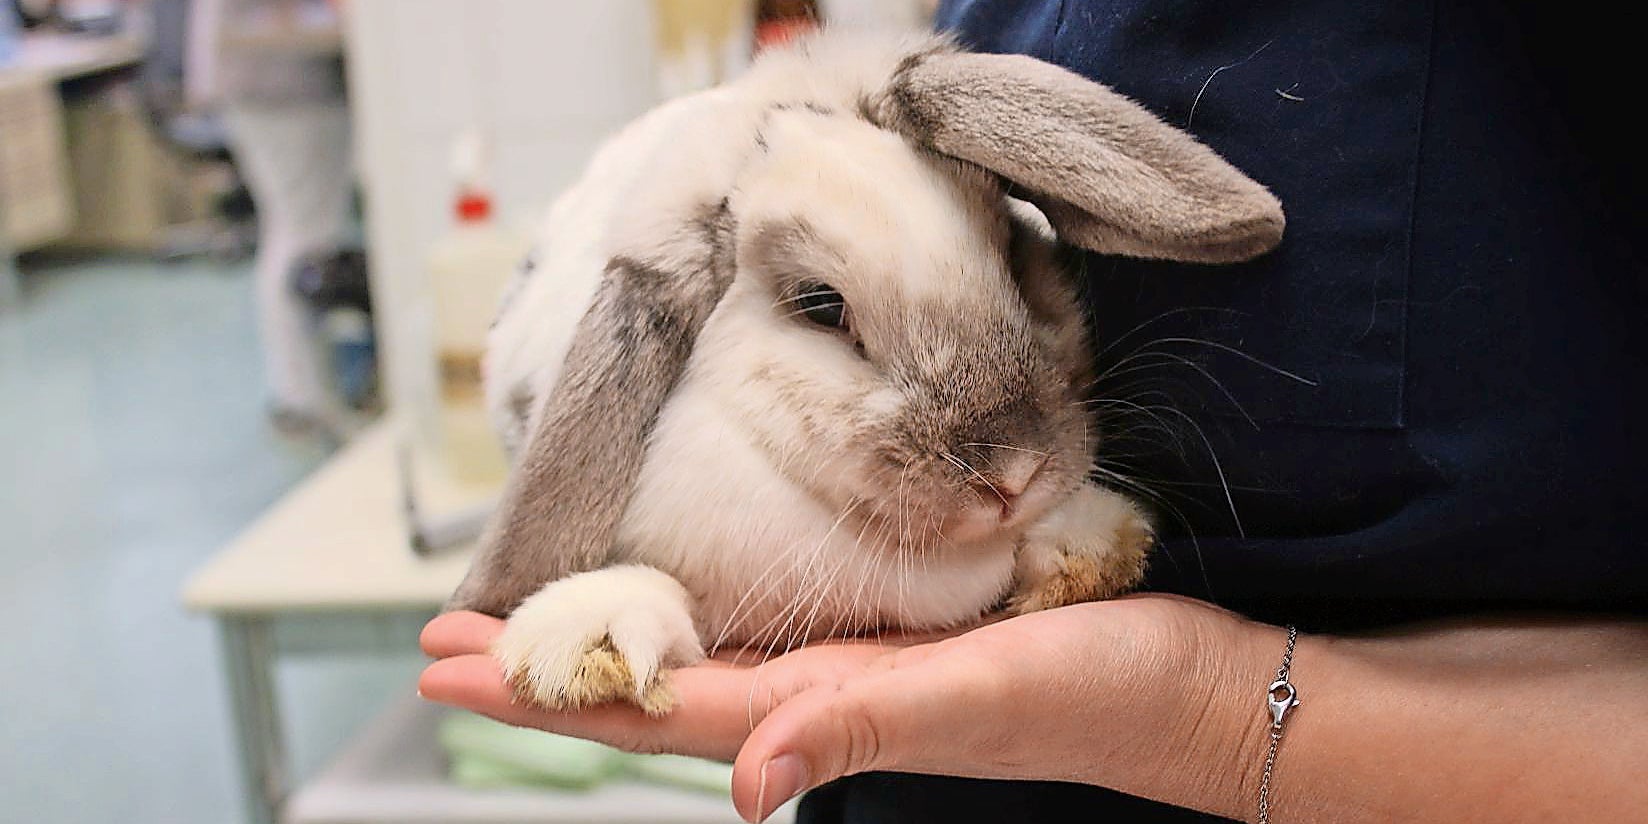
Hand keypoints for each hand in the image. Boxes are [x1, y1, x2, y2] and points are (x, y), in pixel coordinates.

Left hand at [419, 594, 1271, 821]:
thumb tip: (739, 788)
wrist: (1206, 692)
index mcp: (834, 709)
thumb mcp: (996, 697)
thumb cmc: (1117, 693)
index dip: (551, 687)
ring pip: (705, 663)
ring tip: (534, 621)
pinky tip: (688, 599)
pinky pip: (774, 634)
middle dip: (549, 668)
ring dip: (610, 642)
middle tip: (446, 641)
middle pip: (658, 689)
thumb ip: (871, 727)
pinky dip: (703, 616)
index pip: (658, 705)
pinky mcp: (909, 638)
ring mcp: (867, 669)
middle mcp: (833, 696)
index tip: (449, 663)